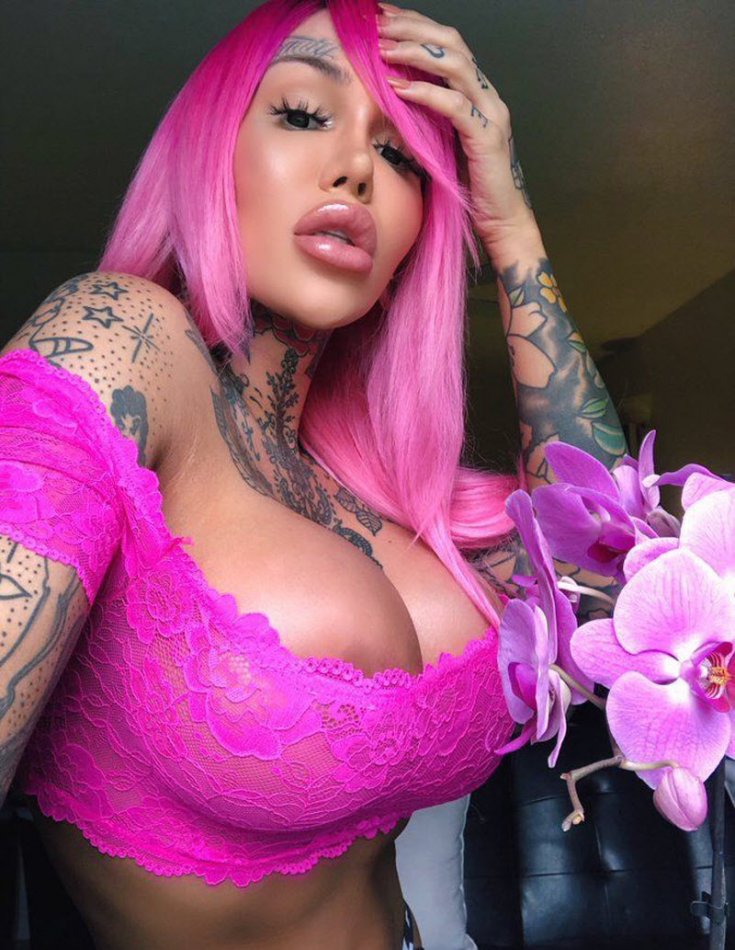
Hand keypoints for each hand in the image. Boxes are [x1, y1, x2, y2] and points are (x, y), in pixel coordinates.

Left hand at [376, 1, 537, 250]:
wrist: (500, 222)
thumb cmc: (470, 187)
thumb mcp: (442, 143)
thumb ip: (426, 118)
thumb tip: (392, 98)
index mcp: (477, 94)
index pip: (448, 45)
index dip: (417, 26)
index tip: (384, 19)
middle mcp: (487, 96)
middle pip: (452, 43)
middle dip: (414, 28)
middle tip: (379, 24)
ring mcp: (490, 114)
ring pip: (455, 65)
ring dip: (416, 53)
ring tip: (385, 50)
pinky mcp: (486, 137)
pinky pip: (454, 105)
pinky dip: (425, 93)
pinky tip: (399, 89)